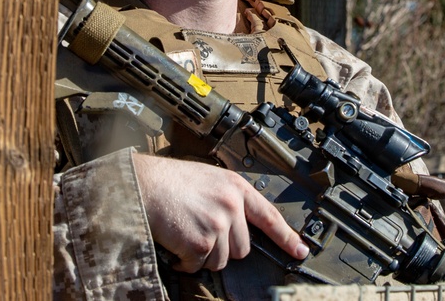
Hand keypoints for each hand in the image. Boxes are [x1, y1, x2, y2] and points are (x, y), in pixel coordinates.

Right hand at [133, 153, 308, 272]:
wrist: (143, 184)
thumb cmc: (169, 181)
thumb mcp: (209, 179)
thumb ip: (228, 198)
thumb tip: (236, 225)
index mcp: (236, 187)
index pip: (269, 216)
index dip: (286, 237)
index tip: (300, 251)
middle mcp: (232, 205)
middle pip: (243, 247)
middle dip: (223, 248)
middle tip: (200, 233)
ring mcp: (218, 224)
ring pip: (221, 260)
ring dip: (202, 255)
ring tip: (185, 234)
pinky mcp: (201, 242)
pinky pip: (199, 266)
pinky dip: (185, 262)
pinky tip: (175, 244)